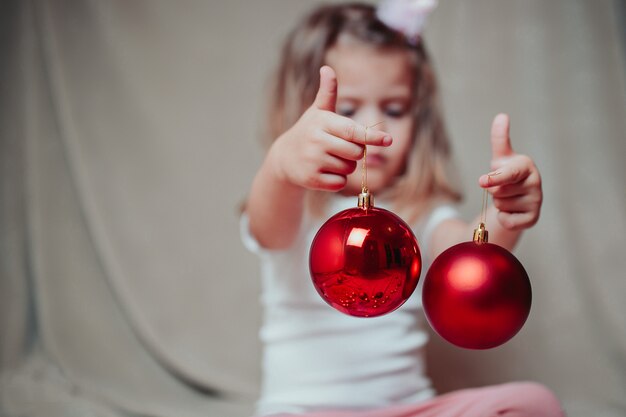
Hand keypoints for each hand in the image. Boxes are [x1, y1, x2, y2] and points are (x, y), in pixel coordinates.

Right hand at [268, 66, 391, 190]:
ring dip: (345, 166)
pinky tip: (323, 172)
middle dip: (354, 152)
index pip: (353, 131)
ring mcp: (313, 161)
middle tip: (339, 147)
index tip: (388, 139)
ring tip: (328, 158)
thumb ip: (328, 92)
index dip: (372, 136)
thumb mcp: (318, 112)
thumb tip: (327, 68)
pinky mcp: (311, 180)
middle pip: (356, 153)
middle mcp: (316, 141)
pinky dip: (337, 180)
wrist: (284, 157)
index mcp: (323, 122)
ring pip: (349, 169)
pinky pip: (340, 183)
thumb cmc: (308, 131)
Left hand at [479, 114, 542, 229]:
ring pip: (501, 206)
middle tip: (502, 187)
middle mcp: (535, 183)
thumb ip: (500, 138)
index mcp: (526, 166)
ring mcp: (536, 201)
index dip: (494, 178)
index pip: (508, 174)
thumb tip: (502, 116)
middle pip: (497, 192)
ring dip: (499, 203)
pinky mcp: (533, 218)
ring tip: (509, 197)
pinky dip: (504, 218)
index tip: (482, 181)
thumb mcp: (501, 157)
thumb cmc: (507, 173)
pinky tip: (512, 210)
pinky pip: (507, 221)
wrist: (517, 197)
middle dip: (493, 191)